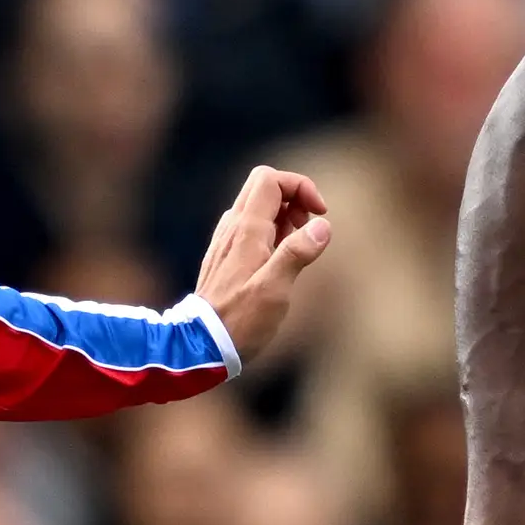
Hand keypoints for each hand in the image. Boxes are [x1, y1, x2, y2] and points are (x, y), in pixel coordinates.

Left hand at [196, 166, 334, 366]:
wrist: (202, 344)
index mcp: (246, 229)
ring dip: (284, 216)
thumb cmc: (240, 320)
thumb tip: (322, 226)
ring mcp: (227, 240)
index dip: (300, 186)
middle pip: (263, 185)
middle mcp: (233, 228)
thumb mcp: (275, 289)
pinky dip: (271, 231)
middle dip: (293, 197)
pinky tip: (278, 260)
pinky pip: (251, 227)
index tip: (319, 215)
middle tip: (307, 227)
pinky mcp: (226, 256)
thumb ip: (297, 253)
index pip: (270, 180)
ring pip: (257, 206)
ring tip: (296, 247)